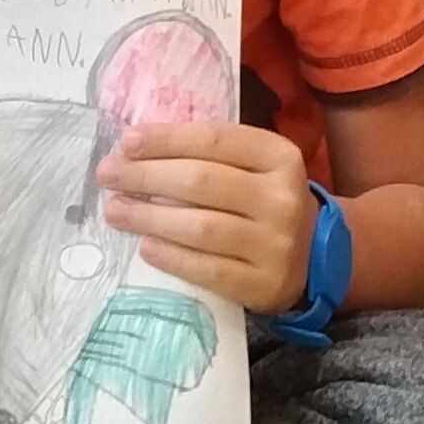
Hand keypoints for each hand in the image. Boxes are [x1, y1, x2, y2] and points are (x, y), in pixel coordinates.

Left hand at [100, 115, 315, 313]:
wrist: (315, 256)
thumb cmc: (265, 201)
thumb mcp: (255, 167)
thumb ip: (212, 154)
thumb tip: (139, 147)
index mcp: (280, 156)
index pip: (215, 140)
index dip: (167, 139)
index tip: (127, 141)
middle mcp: (283, 198)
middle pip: (202, 182)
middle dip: (147, 176)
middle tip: (108, 175)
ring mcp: (276, 244)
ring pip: (201, 227)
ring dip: (150, 217)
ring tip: (116, 210)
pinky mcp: (264, 283)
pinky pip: (209, 270)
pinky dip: (172, 257)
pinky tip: (145, 247)